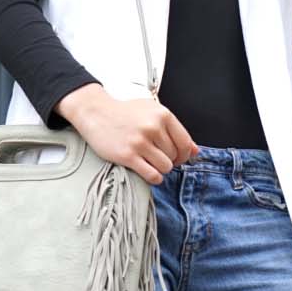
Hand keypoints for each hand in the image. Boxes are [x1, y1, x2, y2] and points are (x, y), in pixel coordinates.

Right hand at [56, 84, 198, 183]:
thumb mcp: (152, 112)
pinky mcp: (128, 155)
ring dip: (161, 169)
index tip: (177, 157)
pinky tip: (148, 171)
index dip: (184, 154)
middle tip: (158, 158)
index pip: (185, 143)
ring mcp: (140, 142)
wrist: (96, 113)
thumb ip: (174, 130)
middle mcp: (153, 127)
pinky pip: (152, 175)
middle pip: (175, 156)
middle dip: (170, 161)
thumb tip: (195, 150)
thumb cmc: (125, 113)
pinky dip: (154, 178)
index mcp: (162, 115)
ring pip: (165, 167)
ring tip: (151, 163)